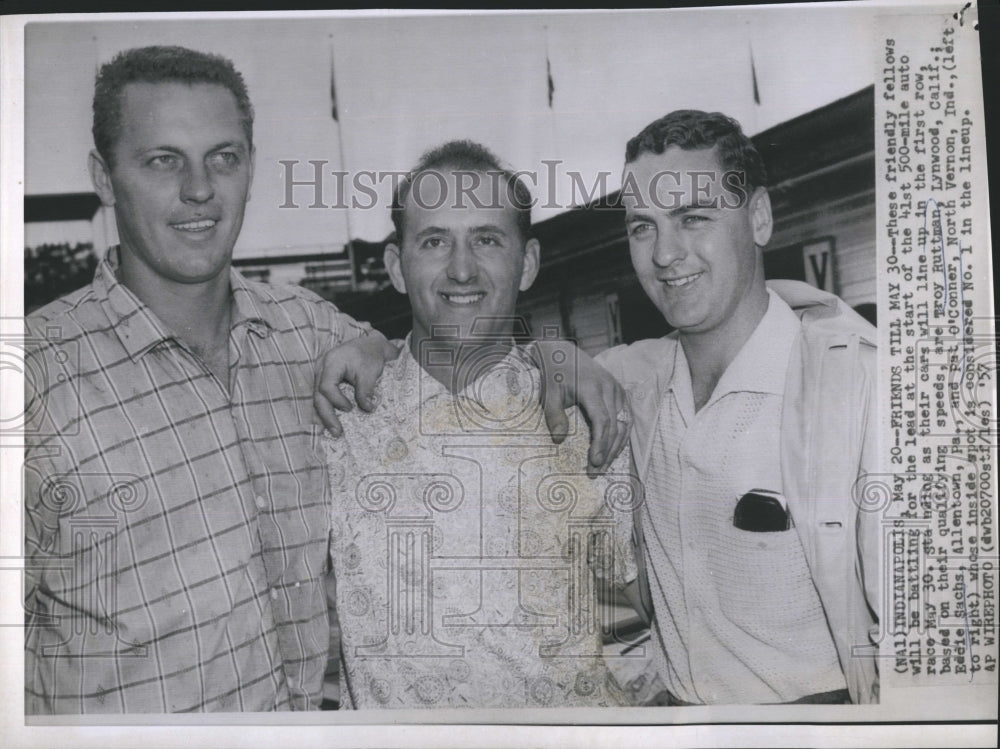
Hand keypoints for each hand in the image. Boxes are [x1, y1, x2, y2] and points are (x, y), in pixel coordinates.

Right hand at [315, 331, 399, 435]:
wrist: (370, 345)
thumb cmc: (370, 355)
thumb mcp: (370, 371)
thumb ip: (366, 390)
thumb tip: (367, 409)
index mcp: (331, 363)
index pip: (326, 386)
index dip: (337, 400)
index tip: (350, 409)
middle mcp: (322, 368)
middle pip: (318, 395)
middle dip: (327, 416)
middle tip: (337, 433)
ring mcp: (321, 374)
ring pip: (318, 398)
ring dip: (326, 416)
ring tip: (335, 432)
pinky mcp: (325, 380)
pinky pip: (323, 397)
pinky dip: (329, 410)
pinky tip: (333, 423)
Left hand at [529, 339, 630, 475]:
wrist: (562, 352)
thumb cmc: (553, 373)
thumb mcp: (548, 392)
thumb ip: (553, 414)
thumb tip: (559, 440)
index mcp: (592, 387)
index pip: (603, 420)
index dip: (601, 443)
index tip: (594, 462)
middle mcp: (609, 387)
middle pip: (615, 425)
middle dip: (607, 451)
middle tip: (595, 472)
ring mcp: (616, 389)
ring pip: (624, 423)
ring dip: (616, 447)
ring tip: (603, 466)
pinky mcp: (618, 392)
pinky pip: (625, 418)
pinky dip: (620, 436)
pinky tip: (612, 451)